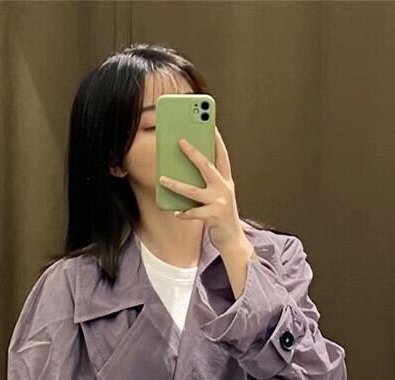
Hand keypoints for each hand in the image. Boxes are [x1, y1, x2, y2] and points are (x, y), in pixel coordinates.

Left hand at [158, 127, 247, 252]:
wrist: (232, 239)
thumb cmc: (221, 215)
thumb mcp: (219, 195)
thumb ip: (209, 182)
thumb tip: (187, 170)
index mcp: (226, 181)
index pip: (222, 156)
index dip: (217, 140)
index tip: (210, 125)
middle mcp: (224, 188)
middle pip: (207, 166)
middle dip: (193, 152)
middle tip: (180, 141)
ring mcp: (219, 202)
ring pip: (193, 191)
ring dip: (176, 184)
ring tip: (162, 179)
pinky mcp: (213, 217)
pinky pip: (194, 213)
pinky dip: (183, 213)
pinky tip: (175, 212)